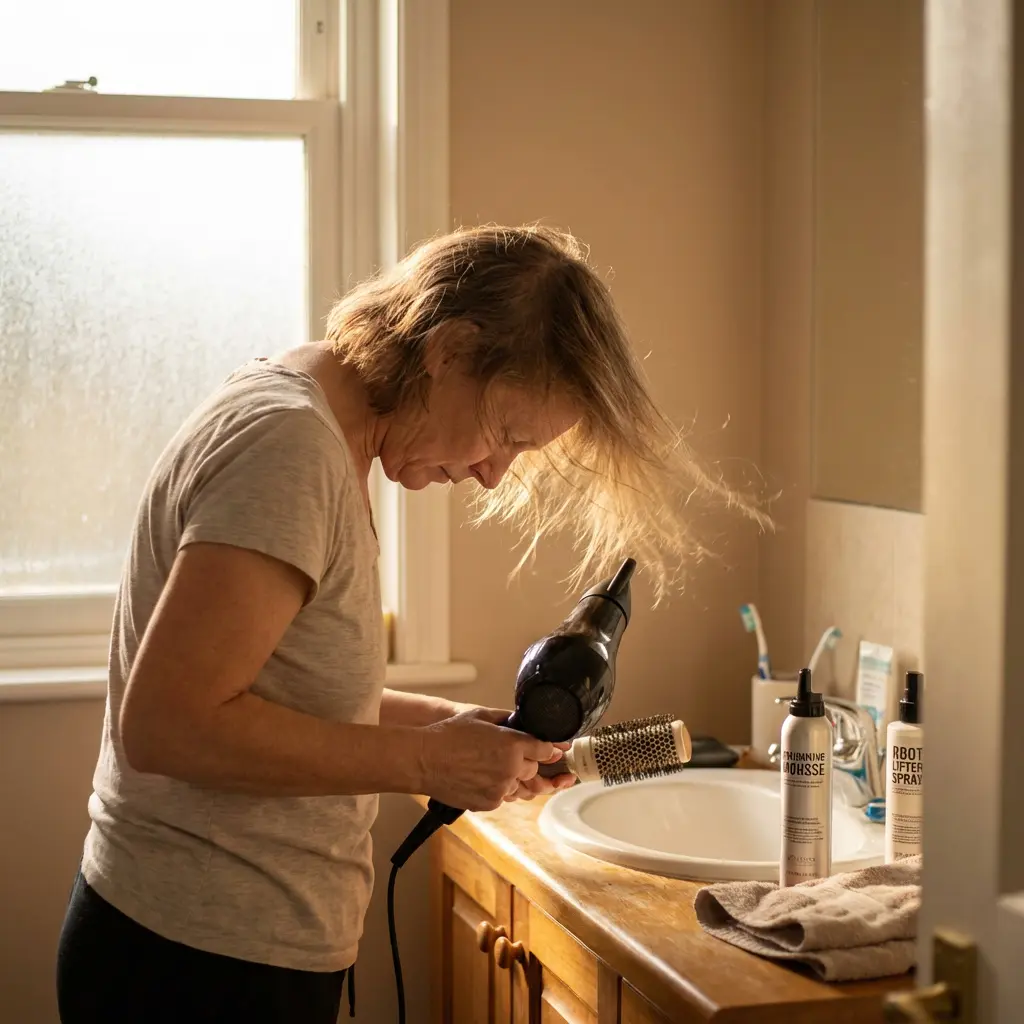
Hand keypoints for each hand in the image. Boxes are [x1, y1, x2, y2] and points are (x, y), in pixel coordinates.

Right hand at [419, 706, 565, 810]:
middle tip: (521, 757)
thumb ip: (509, 720)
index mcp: (513, 745)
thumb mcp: (482, 716)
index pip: (546, 750)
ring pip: (521, 786)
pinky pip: (504, 797)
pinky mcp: (489, 803)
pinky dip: (500, 789)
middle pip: (535, 770)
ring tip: (502, 769)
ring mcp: (500, 789)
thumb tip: (527, 724)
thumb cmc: (449, 735)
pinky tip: (488, 778)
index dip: (549, 749)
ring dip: (517, 778)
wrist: (424, 759)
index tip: (553, 750)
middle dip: (530, 763)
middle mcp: (511, 769)